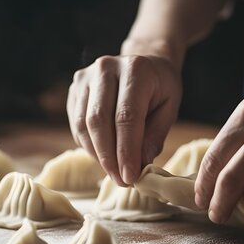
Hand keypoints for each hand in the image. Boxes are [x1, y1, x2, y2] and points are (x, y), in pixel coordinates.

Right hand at [67, 54, 181, 185]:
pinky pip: (76, 124)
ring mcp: (85, 77)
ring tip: (114, 172)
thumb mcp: (169, 108)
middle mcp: (106, 68)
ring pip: (84, 125)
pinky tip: (103, 157)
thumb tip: (139, 166)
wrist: (144, 62)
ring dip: (97, 155)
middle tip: (121, 181)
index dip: (126, 151)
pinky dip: (89, 146)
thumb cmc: (160, 88)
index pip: (126, 117)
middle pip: (99, 121)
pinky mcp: (74, 88)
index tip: (130, 177)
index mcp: (135, 70)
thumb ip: (154, 136)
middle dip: (109, 157)